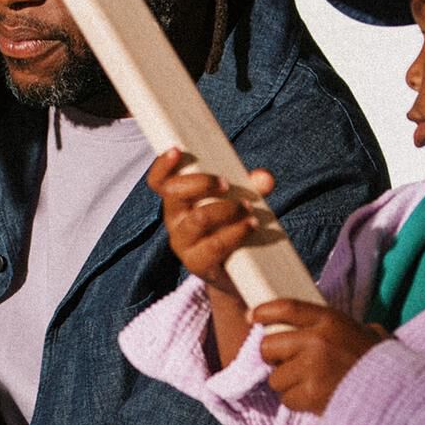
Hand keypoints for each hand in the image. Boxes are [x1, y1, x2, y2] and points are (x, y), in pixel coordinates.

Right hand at [147, 147, 274, 296]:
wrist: (238, 274)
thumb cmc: (233, 228)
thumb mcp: (241, 202)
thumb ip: (252, 187)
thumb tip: (265, 178)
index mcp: (178, 201)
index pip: (159, 182)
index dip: (162, 166)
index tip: (177, 150)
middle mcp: (175, 221)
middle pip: (174, 194)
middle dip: (201, 183)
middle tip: (226, 183)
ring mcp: (184, 244)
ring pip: (198, 218)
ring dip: (226, 209)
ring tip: (249, 208)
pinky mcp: (198, 264)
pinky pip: (214, 245)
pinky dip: (236, 232)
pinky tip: (251, 226)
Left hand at [253, 299, 386, 414]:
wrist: (398, 393)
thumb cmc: (381, 363)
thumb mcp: (364, 333)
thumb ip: (338, 327)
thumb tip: (310, 325)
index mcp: (330, 320)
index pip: (286, 308)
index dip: (264, 311)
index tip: (252, 316)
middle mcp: (316, 341)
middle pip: (269, 346)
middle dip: (273, 357)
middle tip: (287, 364)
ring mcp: (312, 368)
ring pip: (276, 378)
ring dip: (288, 384)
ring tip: (311, 385)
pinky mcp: (311, 394)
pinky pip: (287, 399)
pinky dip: (297, 402)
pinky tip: (315, 399)